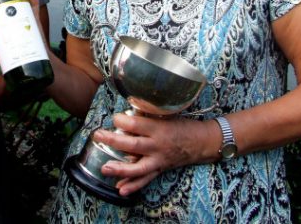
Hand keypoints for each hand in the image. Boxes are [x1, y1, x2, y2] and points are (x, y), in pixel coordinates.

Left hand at [93, 113, 213, 195]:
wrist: (203, 142)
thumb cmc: (184, 125)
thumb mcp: (168, 115)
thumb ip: (148, 115)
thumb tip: (128, 113)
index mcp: (159, 128)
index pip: (136, 124)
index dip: (121, 120)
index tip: (114, 117)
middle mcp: (158, 145)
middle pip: (133, 145)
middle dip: (113, 140)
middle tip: (98, 135)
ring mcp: (159, 160)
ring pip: (138, 168)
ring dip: (120, 169)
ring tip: (105, 168)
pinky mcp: (160, 169)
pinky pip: (146, 179)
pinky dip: (133, 185)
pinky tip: (120, 189)